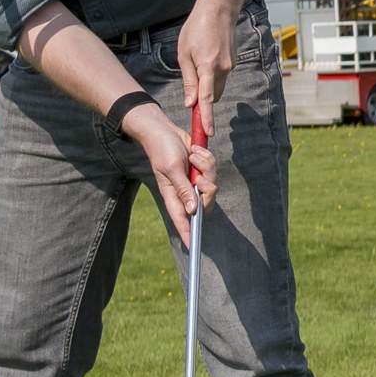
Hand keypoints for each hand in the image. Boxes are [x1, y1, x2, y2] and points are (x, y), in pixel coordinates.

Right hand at [127, 105, 214, 229]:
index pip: (182, 219)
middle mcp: (184, 190)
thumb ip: (183, 189)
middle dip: (208, 190)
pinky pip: (214, 170)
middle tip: (200, 177)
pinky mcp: (200, 169)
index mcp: (172, 195)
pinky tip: (196, 151)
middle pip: (206, 203)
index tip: (193, 247)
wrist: (163, 129)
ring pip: (212, 184)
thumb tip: (192, 210)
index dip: (188, 233)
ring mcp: (193, 180)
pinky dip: (207, 159)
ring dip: (206, 168)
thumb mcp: (171, 169)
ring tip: (193, 157)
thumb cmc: (161, 149)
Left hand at [174, 7, 234, 123]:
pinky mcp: (233, 62)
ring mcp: (230, 66)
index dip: (206, 117)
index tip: (208, 132)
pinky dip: (213, 76)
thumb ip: (189, 80)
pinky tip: (206, 58)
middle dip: (203, 100)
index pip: (207, 99)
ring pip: (218, 87)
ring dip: (208, 86)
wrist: (219, 11)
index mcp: (208, 67)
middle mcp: (223, 69)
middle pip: (213, 96)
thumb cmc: (196, 29)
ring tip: (196, 64)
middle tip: (190, 96)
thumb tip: (190, 102)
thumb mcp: (184, 54)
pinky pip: (221, 76)